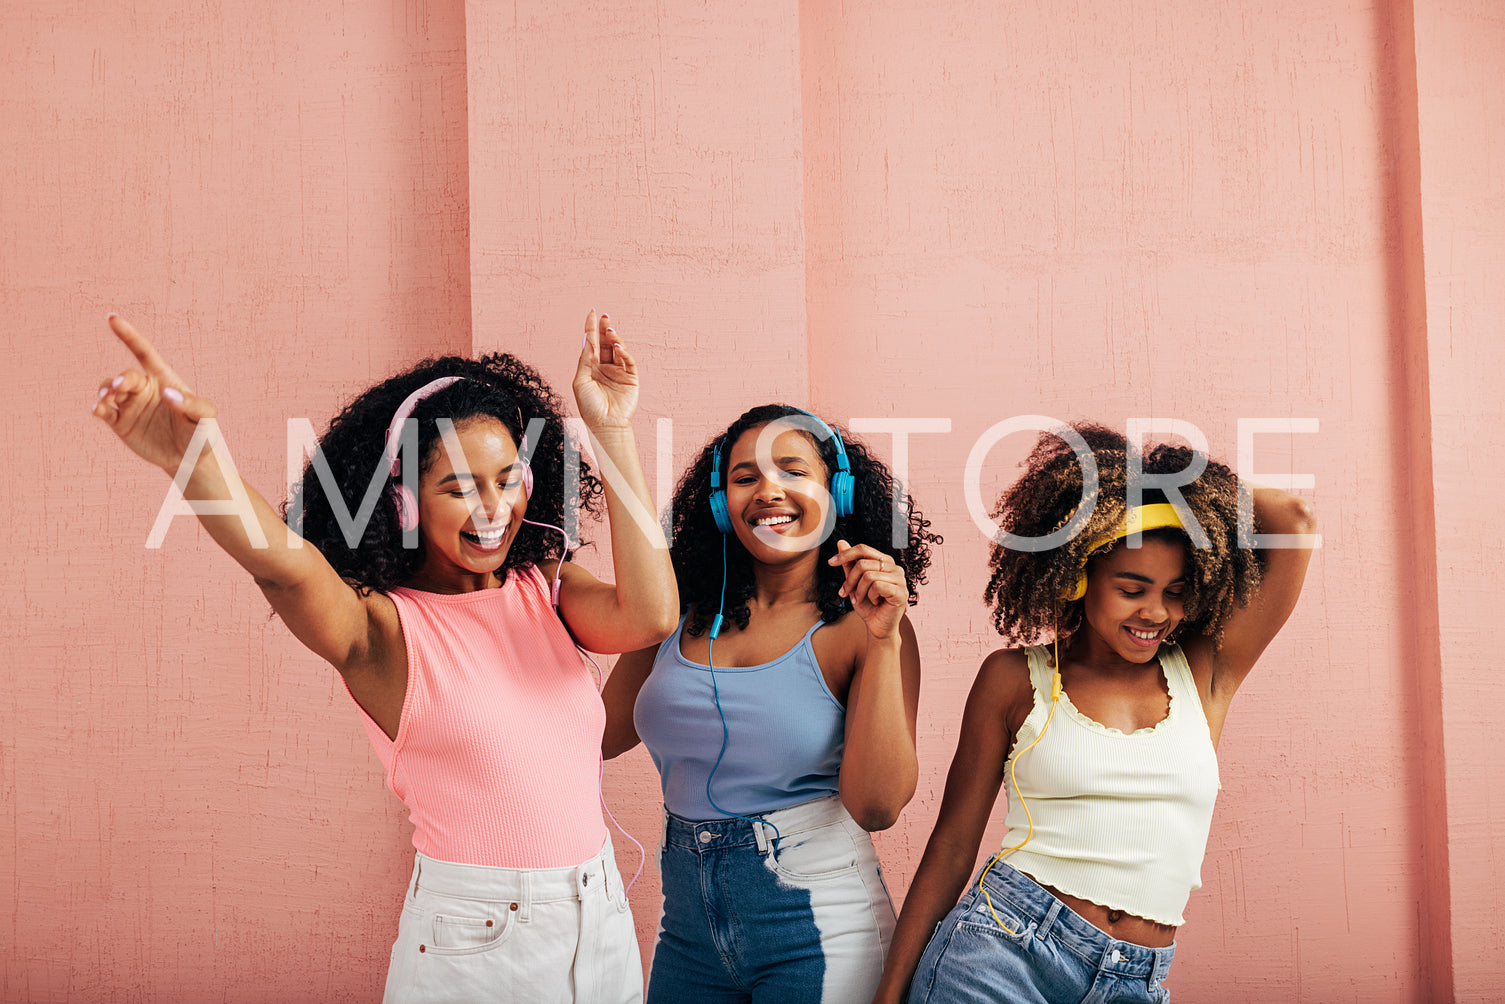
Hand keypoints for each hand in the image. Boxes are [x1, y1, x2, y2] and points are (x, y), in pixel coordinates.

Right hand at [92, 315, 217, 473]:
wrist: (190, 460)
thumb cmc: (201, 434)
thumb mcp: (204, 418)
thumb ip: (191, 404)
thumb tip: (168, 393)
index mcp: (164, 380)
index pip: (144, 352)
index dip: (129, 335)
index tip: (112, 318)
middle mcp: (144, 389)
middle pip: (126, 376)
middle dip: (121, 379)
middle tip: (120, 388)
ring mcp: (130, 405)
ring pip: (109, 390)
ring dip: (105, 391)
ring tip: (107, 401)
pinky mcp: (120, 423)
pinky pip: (104, 411)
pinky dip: (98, 408)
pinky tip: (98, 410)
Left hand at [572, 310, 638, 429]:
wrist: (605, 426)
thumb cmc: (589, 407)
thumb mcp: (581, 381)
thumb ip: (585, 360)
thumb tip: (587, 340)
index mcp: (590, 368)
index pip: (590, 344)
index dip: (591, 328)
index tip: (592, 313)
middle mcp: (604, 368)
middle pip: (604, 344)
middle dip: (604, 329)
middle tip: (604, 316)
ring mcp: (618, 372)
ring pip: (617, 350)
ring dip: (614, 339)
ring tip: (610, 331)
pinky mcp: (631, 378)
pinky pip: (628, 361)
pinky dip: (624, 353)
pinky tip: (618, 347)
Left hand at [828, 539, 907, 639]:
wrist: (877, 626)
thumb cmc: (868, 605)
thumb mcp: (854, 583)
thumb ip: (850, 564)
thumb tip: (841, 542)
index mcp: (885, 561)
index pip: (863, 549)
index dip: (846, 554)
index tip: (830, 563)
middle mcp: (894, 567)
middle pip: (863, 564)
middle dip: (849, 580)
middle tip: (845, 593)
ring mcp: (900, 579)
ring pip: (868, 576)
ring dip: (858, 591)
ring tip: (860, 599)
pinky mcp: (901, 592)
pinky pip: (877, 586)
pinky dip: (870, 596)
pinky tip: (875, 602)